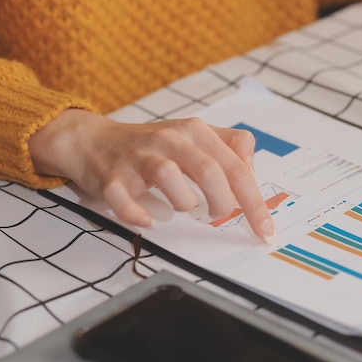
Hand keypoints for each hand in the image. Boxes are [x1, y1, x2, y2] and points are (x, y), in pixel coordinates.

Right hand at [28, 109, 275, 244]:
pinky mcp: (112, 176)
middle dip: (222, 203)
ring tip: (182, 208)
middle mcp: (169, 139)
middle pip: (209, 171)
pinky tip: (148, 221)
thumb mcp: (197, 137)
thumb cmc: (154, 146)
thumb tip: (252, 173)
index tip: (265, 230)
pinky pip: (124, 197)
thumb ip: (231, 148)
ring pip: (170, 177)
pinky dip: (138, 214)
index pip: (236, 168)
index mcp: (196, 131)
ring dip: (183, 203)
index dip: (254, 203)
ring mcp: (139, 157)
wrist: (96, 141)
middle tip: (217, 215)